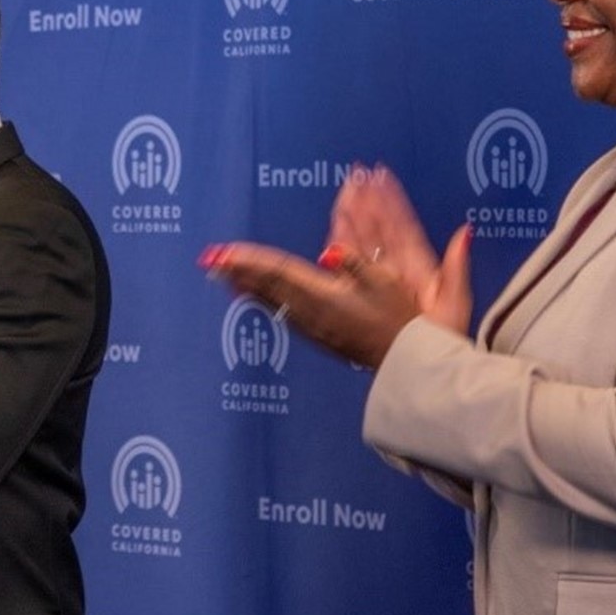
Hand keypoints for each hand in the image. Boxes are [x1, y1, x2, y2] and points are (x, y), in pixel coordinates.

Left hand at [200, 240, 419, 367]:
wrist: (406, 363)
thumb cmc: (401, 320)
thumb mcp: (386, 285)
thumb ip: (356, 264)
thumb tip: (329, 251)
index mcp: (325, 297)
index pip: (278, 272)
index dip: (250, 261)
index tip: (223, 253)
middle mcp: (312, 314)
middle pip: (266, 287)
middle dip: (237, 272)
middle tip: (209, 260)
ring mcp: (313, 327)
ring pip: (270, 302)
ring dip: (246, 286)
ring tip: (223, 275)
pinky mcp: (319, 335)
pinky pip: (282, 313)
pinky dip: (263, 301)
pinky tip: (255, 297)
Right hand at [328, 164, 471, 333]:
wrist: (423, 366)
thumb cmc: (442, 340)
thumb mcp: (455, 300)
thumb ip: (456, 265)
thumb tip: (466, 231)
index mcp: (417, 269)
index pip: (400, 227)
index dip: (390, 201)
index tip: (380, 177)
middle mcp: (394, 272)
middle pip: (376, 229)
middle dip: (366, 202)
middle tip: (355, 175)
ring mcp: (377, 280)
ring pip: (362, 240)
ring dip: (353, 213)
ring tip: (347, 187)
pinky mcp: (364, 291)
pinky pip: (351, 259)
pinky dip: (342, 239)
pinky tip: (335, 222)